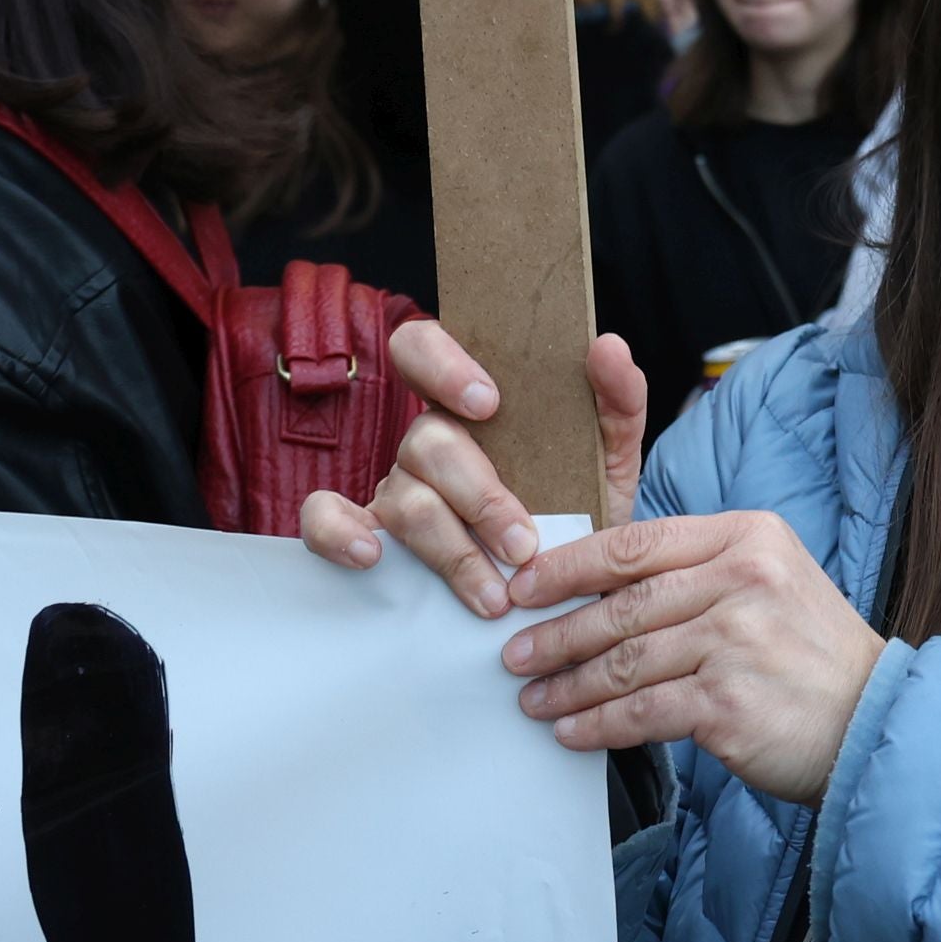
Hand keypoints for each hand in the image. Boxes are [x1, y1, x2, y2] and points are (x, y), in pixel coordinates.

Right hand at [299, 324, 643, 617]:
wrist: (580, 584)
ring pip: (403, 498)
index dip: (443, 366)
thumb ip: (617, 398)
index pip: (422, 347)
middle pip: (426, 441)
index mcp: (470, 402)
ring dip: (451, 548)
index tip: (489, 403)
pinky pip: (323, 520)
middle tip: (523, 543)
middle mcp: (426, 438)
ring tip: (496, 595)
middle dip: (478, 496)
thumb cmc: (584, 503)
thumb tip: (607, 347)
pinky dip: (338, 533)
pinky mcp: (370, 534)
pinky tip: (372, 558)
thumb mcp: (611, 454)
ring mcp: (395, 486)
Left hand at [496, 510, 885, 803]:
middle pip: (623, 604)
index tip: (524, 587)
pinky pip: (642, 712)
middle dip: (558, 632)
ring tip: (533, 698)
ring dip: (569, 684)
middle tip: (514, 652)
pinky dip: (598, 725)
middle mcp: (742, 579)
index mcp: (746, 537)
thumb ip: (696, 574)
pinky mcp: (728, 702)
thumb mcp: (767, 582)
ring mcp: (736, 640)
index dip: (568, 566)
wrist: (873, 722)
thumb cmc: (809, 656)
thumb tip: (600, 591)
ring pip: (625, 661)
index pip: (636, 544)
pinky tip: (572, 732)